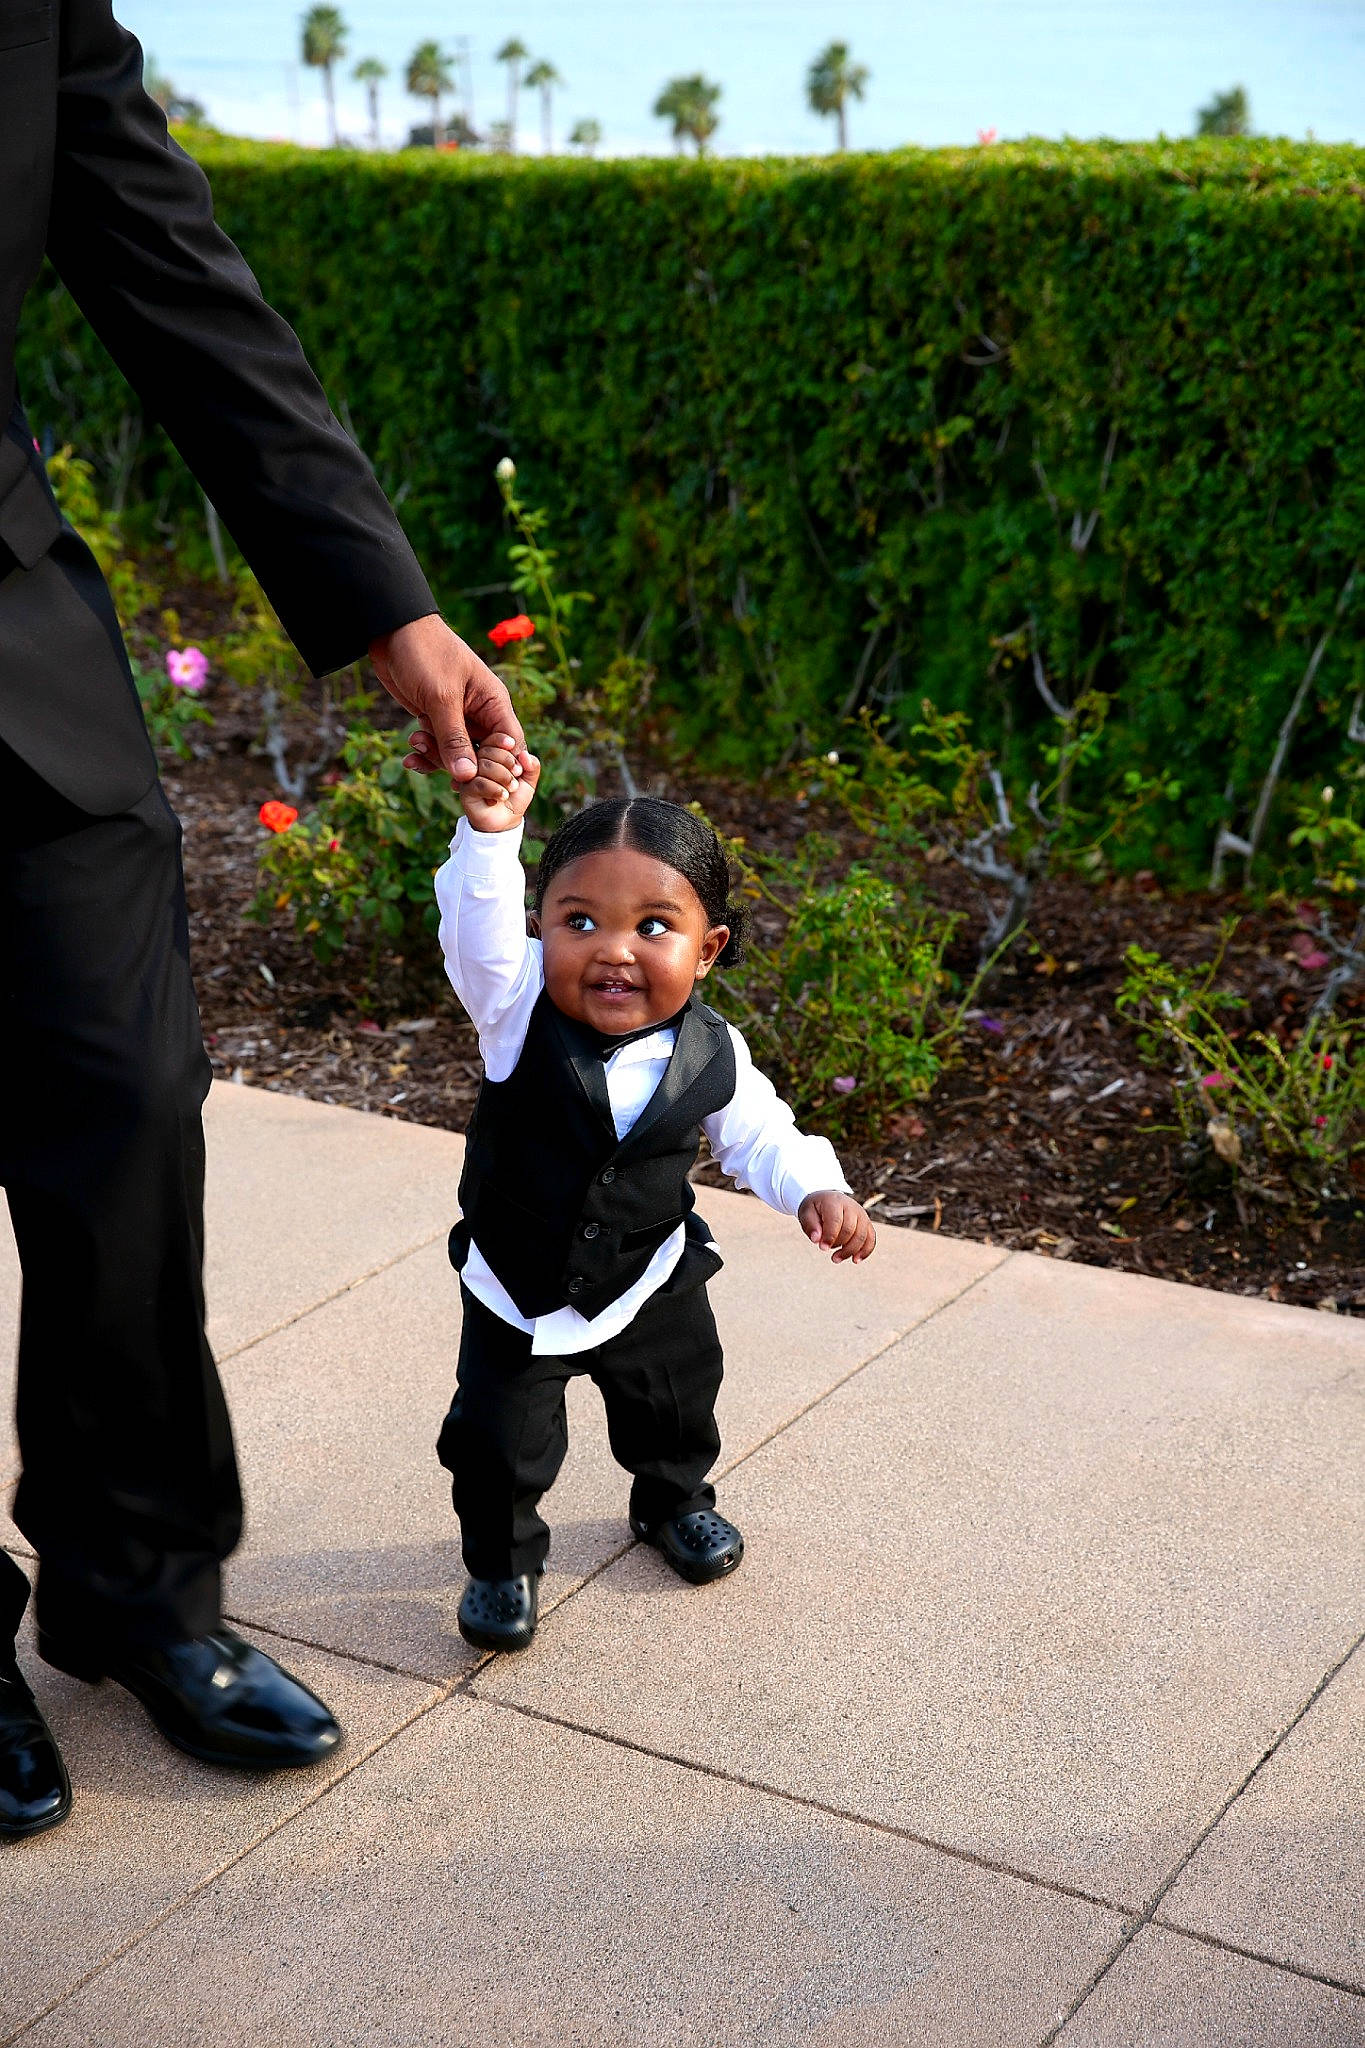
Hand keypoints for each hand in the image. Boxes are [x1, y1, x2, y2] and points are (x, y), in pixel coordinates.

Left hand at [369, 614, 529, 783]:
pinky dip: (425, 754)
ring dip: (436, 757)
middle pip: (483, 756)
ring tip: (416, 741)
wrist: (391, 631)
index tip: (475, 778)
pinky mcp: (437, 720)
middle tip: (435, 758)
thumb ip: (454, 738)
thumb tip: (468, 777)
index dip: (498, 766)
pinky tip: (410, 756)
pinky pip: (438, 748)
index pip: (509, 745)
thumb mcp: (440, 698)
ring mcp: (458, 718)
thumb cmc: (425, 653)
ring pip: (457, 755)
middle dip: (460, 764)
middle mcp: (480, 713)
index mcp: (493, 703)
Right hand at [462, 736, 540, 831]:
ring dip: (504, 778)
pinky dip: (495, 790)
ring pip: (484, 766)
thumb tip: (525, 754)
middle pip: (488, 750)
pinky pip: (479, 783)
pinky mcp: (465, 790)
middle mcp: (476, 761)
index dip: (507, 746)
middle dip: (508, 763)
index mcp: (489, 754)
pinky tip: (501, 797)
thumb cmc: (514, 798)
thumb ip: (532, 765)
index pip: (493, 739)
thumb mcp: (528, 780)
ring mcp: (469, 775)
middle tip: (516, 779)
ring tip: (511, 789)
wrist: (505, 821)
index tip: (519, 764)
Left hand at [798, 1191, 876, 1264]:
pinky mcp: (867, 1223)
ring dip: (850, 1251)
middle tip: (826, 1251)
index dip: (830, 1236)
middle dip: (838, 1245)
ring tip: (836, 1259)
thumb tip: (816, 1240)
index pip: (836, 1220)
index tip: (822, 1248)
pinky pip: (871, 1238)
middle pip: (850, 1229)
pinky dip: (865, 1251)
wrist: (827, 1199)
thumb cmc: (816, 1209)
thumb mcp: (806, 1213)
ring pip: (862, 1236)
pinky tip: (855, 1260)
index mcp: (835, 1202)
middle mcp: (851, 1207)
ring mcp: (861, 1215)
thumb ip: (810, 1226)